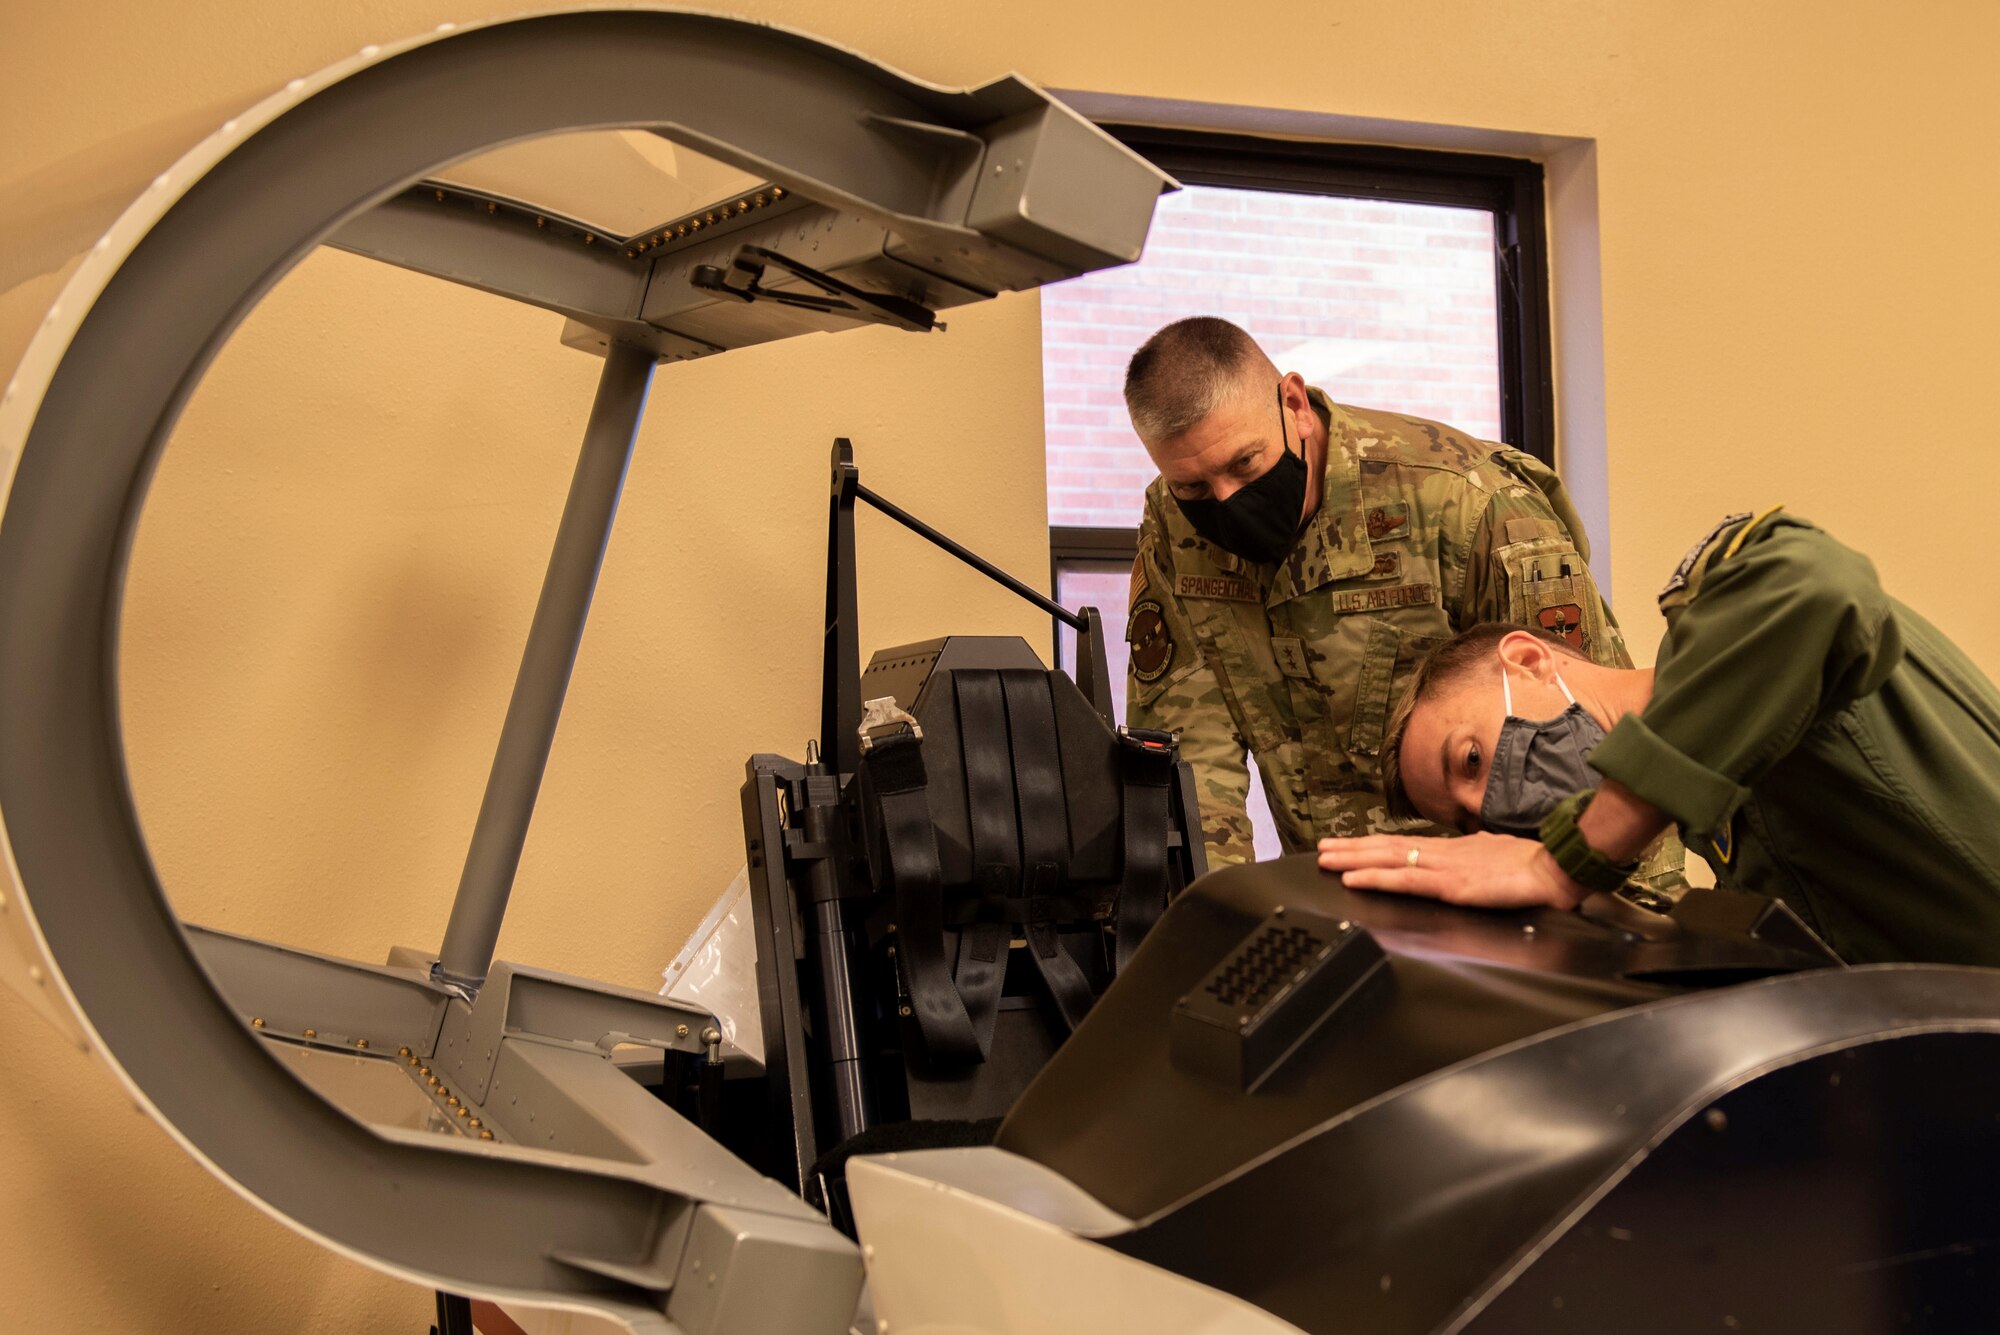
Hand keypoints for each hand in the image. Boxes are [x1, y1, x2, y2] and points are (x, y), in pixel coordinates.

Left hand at [1314, 832, 1588, 910]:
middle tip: (1322, 848)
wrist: (1557, 870)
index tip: (1349, 846)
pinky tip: (1353, 879)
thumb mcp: (1496, 862)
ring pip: (1388, 859)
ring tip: (1326, 859)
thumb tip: (1471, 862)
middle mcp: (1442, 854)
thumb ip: (1477, 862)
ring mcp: (1444, 868)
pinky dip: (1375, 878)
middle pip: (1388, 848)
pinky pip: (1404, 881)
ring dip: (1354, 859)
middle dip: (1353, 848)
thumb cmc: (1534, 869)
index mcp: (1454, 851)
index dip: (1375, 846)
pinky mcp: (1450, 885)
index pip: (1406, 846)